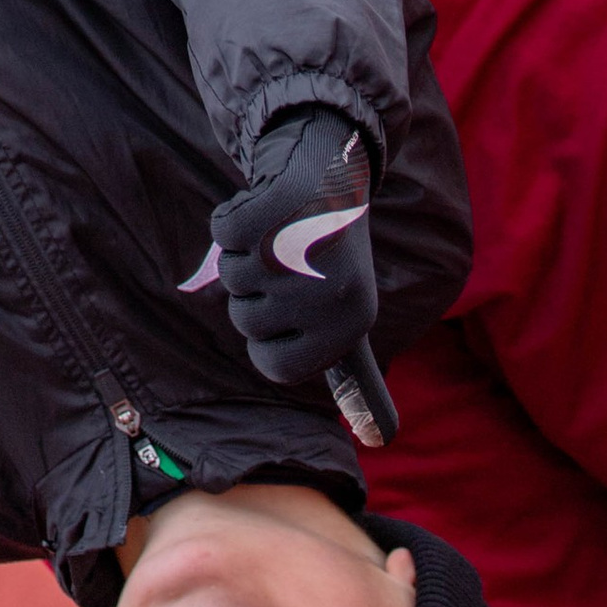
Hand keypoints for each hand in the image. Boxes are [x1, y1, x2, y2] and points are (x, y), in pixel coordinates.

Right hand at [208, 105, 379, 389]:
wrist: (334, 168)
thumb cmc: (334, 252)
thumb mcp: (351, 312)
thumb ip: (358, 377)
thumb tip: (383, 437)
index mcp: (349, 325)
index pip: (273, 365)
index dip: (268, 334)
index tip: (290, 307)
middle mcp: (325, 295)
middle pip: (246, 319)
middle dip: (255, 290)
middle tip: (291, 259)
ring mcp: (296, 251)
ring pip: (231, 274)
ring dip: (245, 252)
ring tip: (282, 231)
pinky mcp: (272, 209)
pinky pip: (223, 232)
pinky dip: (233, 216)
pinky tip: (266, 206)